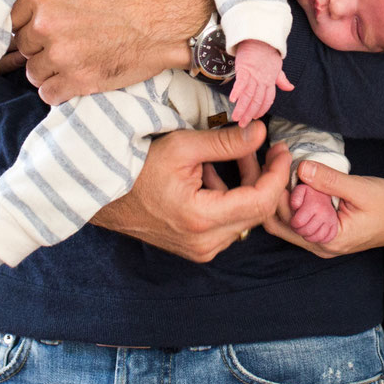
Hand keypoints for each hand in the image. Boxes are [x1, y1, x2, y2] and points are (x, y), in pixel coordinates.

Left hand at [10, 0, 211, 104]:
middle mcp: (46, 24)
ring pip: (33, 70)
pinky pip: (48, 93)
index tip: (39, 22)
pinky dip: (55, 89)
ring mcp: (61, 55)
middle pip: (22, 43)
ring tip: (64, 61)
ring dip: (45, 68)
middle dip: (36, 44)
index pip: (13, 13)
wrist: (172, 19)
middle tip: (57, 42)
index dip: (26, 19)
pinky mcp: (78, 81)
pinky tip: (68, 80)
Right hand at [92, 122, 292, 261]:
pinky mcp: (196, 249)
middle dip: (264, 176)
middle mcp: (204, 243)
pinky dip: (230, 198)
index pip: (261, 201)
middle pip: (256, 211)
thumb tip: (261, 133)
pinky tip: (215, 174)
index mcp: (201, 218)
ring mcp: (200, 250)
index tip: (282, 150)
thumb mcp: (183, 146)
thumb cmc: (137, 168)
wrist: (102, 195)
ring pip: (244, 218)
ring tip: (234, 154)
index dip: (277, 174)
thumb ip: (227, 142)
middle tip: (262, 146)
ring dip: (247, 185)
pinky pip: (228, 224)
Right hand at [227, 39, 290, 126]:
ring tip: (236, 117)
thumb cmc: (267, 52)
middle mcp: (263, 80)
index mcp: (271, 81)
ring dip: (242, 108)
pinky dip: (237, 92)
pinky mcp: (245, 69)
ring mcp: (254, 75)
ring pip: (248, 95)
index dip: (261, 110)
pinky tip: (233, 100)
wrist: (260, 37)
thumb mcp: (277, 66)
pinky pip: (241, 83)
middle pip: (256, 101)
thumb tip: (290, 88)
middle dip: (249, 114)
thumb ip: (281, 79)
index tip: (255, 118)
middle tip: (242, 124)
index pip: (267, 100)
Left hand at [263, 162, 383, 257]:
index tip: (277, 162)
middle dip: (273, 192)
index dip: (279, 191)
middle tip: (272, 159)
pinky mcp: (324, 231)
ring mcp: (320, 240)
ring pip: (286, 221)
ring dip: (280, 195)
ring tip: (279, 164)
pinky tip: (292, 178)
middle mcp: (320, 245)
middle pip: (280, 223)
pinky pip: (298, 218)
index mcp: (328, 239)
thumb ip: (330, 180)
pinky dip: (292, 199)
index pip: (288, 219)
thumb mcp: (361, 189)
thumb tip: (301, 167)